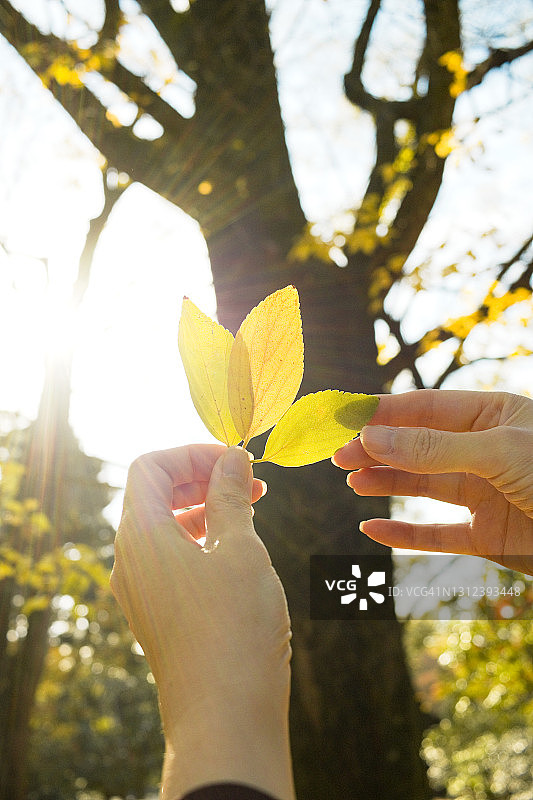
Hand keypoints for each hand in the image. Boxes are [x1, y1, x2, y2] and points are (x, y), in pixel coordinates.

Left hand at [110, 444, 294, 799]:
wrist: (224, 716)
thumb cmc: (234, 626)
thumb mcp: (239, 548)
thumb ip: (230, 496)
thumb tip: (232, 458)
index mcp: (140, 534)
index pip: (150, 466)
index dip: (192, 453)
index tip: (235, 461)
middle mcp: (130, 559)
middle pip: (155, 494)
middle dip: (201, 478)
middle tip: (249, 483)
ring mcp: (140, 590)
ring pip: (164, 528)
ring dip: (204, 509)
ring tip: (250, 511)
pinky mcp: (156, 613)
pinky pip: (169, 559)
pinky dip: (200, 541)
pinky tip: (236, 551)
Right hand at [332, 390, 532, 574]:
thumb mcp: (499, 452)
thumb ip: (436, 448)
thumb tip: (372, 438)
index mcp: (494, 415)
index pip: (426, 406)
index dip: (383, 412)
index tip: (343, 418)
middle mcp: (486, 451)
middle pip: (418, 446)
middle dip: (377, 450)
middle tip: (339, 457)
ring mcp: (487, 494)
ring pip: (424, 486)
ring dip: (386, 484)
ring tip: (353, 483)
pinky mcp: (491, 535)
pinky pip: (439, 535)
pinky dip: (405, 534)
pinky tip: (374, 529)